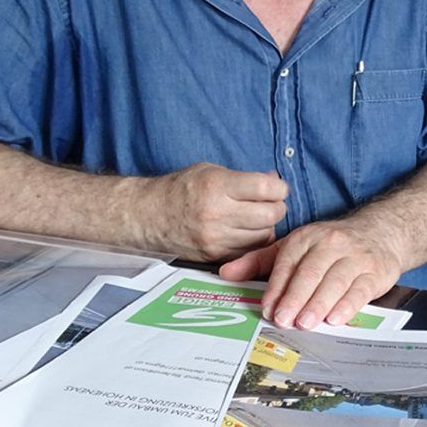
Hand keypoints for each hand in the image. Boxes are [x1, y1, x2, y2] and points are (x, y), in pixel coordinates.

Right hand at [140, 163, 287, 260]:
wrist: (147, 216)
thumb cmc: (180, 189)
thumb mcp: (211, 171)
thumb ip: (244, 177)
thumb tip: (274, 180)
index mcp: (217, 186)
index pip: (266, 188)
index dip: (279, 187)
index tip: (276, 187)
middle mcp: (217, 213)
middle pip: (270, 214)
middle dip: (277, 207)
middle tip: (271, 202)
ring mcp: (216, 238)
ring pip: (264, 235)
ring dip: (266, 226)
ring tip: (255, 216)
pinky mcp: (215, 255)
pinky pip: (249, 250)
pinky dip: (254, 241)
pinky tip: (245, 231)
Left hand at [219, 215, 403, 328]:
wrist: (380, 232)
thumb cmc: (331, 246)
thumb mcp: (295, 246)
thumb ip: (260, 261)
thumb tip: (226, 273)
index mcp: (307, 238)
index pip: (288, 262)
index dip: (277, 287)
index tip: (267, 308)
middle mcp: (331, 243)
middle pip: (311, 272)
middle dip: (296, 297)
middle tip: (283, 319)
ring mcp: (355, 257)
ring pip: (335, 281)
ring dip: (319, 303)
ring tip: (306, 323)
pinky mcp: (374, 272)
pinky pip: (360, 290)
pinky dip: (347, 305)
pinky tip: (335, 318)